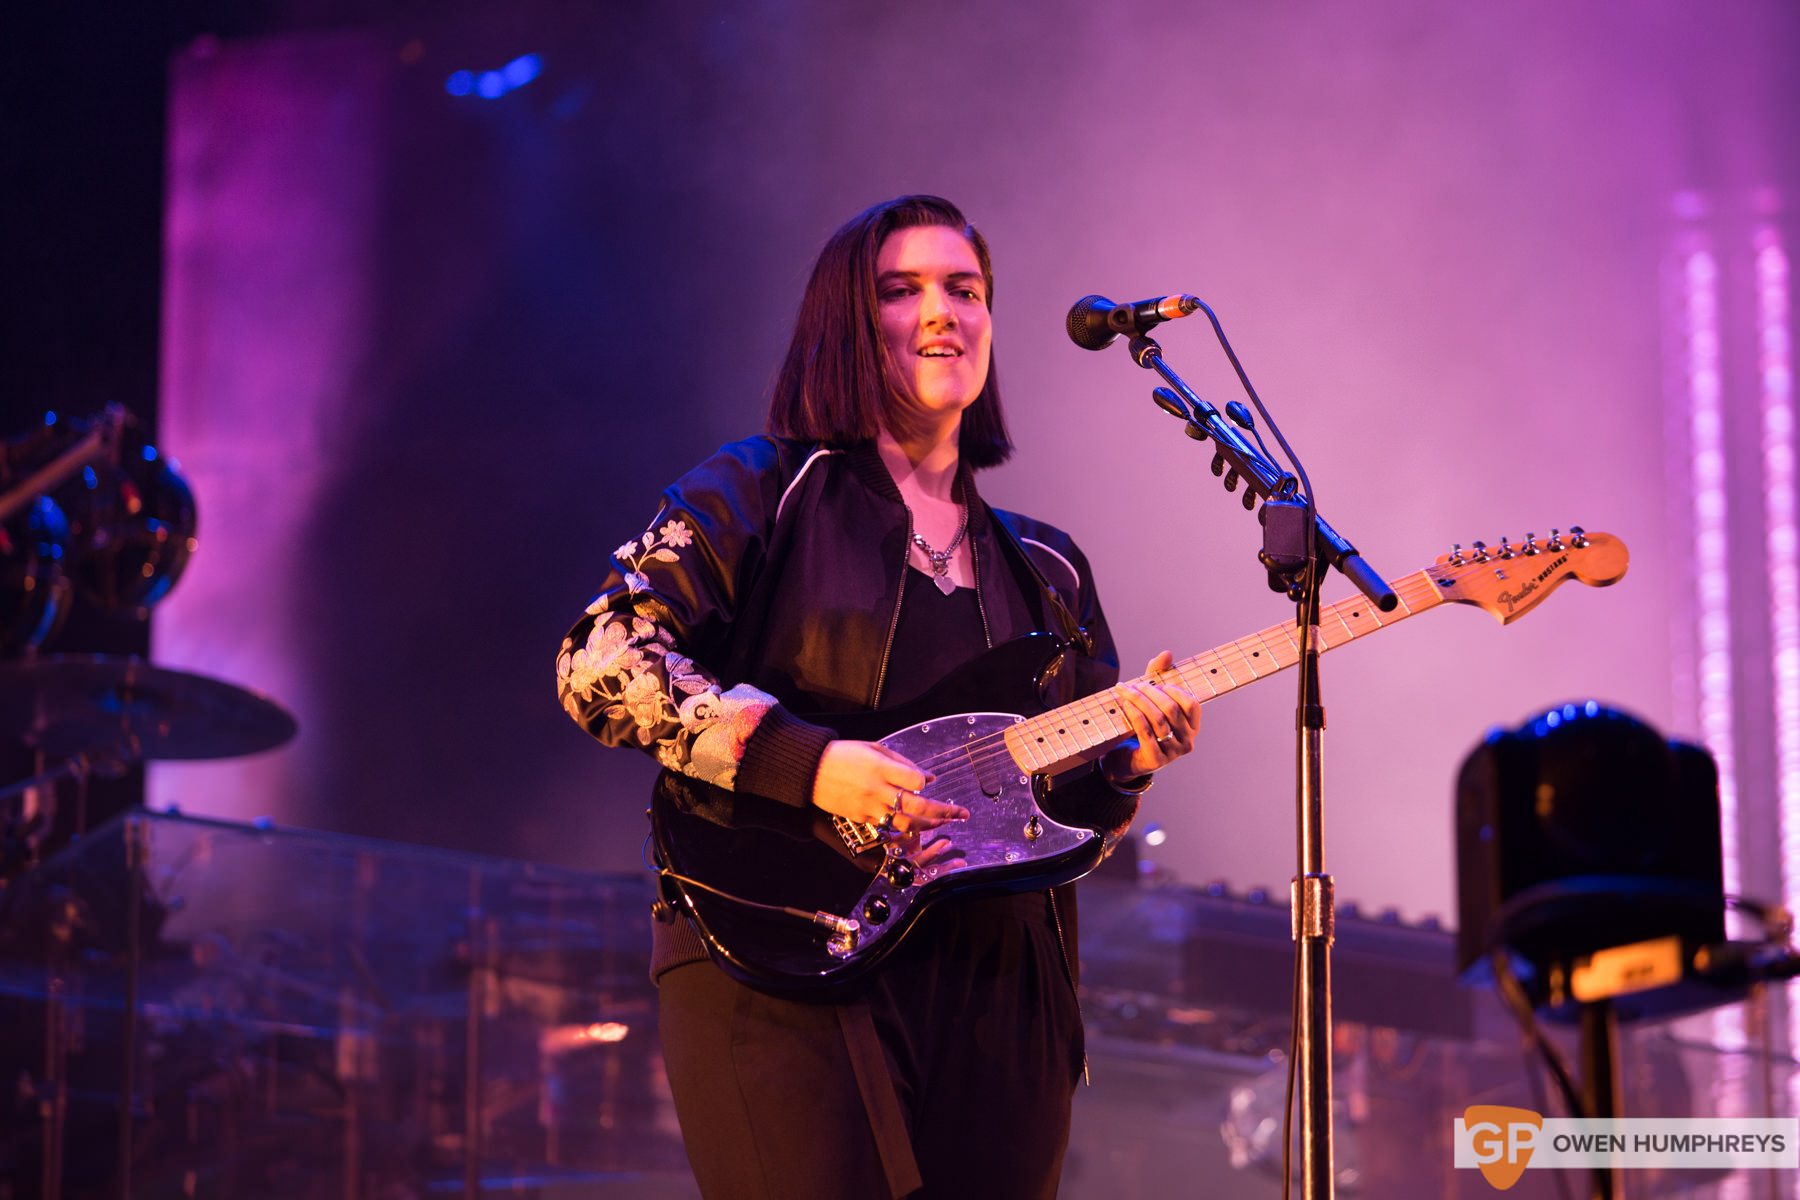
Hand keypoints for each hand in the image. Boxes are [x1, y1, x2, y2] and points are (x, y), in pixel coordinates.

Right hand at [812, 740, 970, 833]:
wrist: (811, 769)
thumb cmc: (844, 754)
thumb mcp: (874, 748)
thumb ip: (903, 763)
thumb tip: (929, 777)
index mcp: (881, 768)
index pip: (917, 781)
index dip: (926, 783)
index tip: (929, 782)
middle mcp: (877, 790)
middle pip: (918, 806)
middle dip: (944, 811)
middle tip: (962, 814)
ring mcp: (869, 807)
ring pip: (906, 823)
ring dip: (928, 825)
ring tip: (943, 823)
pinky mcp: (861, 818)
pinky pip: (888, 827)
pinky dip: (904, 828)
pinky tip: (915, 826)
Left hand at [1101, 651, 1201, 784]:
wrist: (1129, 758)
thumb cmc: (1144, 725)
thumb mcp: (1152, 700)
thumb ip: (1159, 676)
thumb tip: (1167, 653)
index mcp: (1193, 726)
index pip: (1191, 704)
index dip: (1174, 690)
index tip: (1156, 683)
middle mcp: (1187, 741)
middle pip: (1171, 709)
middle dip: (1151, 693)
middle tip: (1134, 685)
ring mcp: (1173, 752)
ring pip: (1157, 720)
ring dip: (1139, 701)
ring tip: (1125, 691)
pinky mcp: (1155, 759)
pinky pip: (1145, 732)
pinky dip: (1134, 715)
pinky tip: (1125, 704)